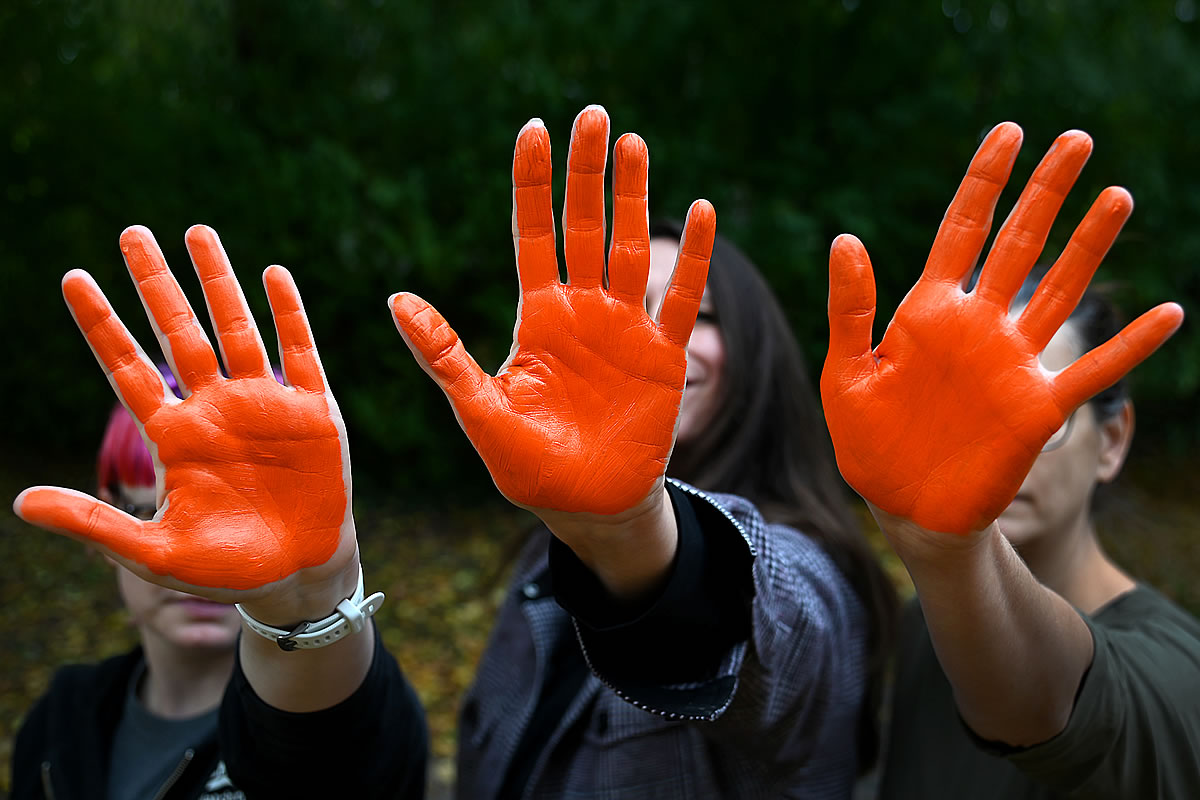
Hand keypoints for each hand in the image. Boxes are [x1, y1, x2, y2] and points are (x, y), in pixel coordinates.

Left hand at [14, 226, 357, 612]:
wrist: (299, 577)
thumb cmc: (225, 569)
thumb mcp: (152, 553)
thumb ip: (93, 523)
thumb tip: (19, 502)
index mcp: (175, 437)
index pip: (127, 368)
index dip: (101, 323)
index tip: (72, 278)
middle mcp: (215, 409)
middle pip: (178, 333)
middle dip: (156, 284)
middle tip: (132, 233)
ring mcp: (265, 405)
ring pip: (236, 329)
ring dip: (218, 282)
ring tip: (197, 232)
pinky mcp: (313, 412)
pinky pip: (300, 352)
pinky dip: (288, 314)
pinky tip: (273, 275)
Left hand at [390, 106, 714, 520]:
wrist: (586, 506)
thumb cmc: (527, 465)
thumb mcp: (479, 410)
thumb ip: (445, 355)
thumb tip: (396, 298)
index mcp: (537, 316)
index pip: (533, 233)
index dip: (533, 183)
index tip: (534, 128)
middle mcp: (582, 310)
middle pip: (584, 225)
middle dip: (586, 171)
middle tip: (593, 114)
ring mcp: (625, 328)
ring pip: (630, 247)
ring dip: (633, 196)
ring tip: (632, 141)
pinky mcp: (665, 356)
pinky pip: (679, 298)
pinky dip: (692, 258)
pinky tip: (700, 211)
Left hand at [821, 123, 1183, 534]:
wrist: (903, 506)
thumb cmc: (868, 440)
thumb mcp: (846, 373)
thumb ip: (851, 309)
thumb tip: (846, 238)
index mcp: (928, 312)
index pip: (962, 231)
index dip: (984, 182)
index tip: (1009, 132)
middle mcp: (978, 327)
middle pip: (1020, 245)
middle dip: (1046, 193)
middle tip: (1077, 139)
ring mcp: (1012, 364)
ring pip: (1059, 291)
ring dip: (1089, 247)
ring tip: (1117, 196)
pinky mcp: (1038, 408)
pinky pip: (1092, 372)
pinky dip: (1130, 347)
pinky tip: (1171, 314)